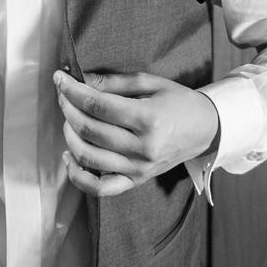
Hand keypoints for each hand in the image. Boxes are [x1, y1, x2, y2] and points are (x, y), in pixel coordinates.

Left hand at [53, 71, 219, 196]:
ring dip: (69, 135)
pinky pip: (99, 187)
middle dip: (68, 108)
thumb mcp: (153, 83)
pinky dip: (77, 175)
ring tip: (68, 120)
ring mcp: (138, 168)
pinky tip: (70, 156)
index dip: (73, 91)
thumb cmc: (179, 103)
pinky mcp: (136, 180)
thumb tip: (82, 80)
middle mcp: (143, 147)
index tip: (60, 78)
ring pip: (88, 156)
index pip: (97, 105)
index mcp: (149, 119)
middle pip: (89, 129)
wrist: (206, 130)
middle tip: (64, 96)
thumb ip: (116, 82)